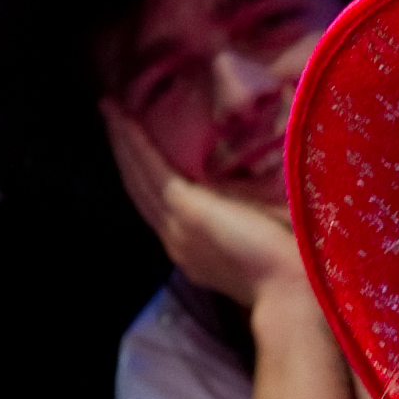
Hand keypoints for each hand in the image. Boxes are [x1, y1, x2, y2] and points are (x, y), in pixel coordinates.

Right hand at [102, 101, 310, 309]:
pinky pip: (151, 168)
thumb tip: (256, 193)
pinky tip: (123, 118)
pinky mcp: (184, 208)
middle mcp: (175, 238)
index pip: (158, 206)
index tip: (137, 151)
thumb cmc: (288, 264)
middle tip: (112, 118)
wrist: (287, 289)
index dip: (145, 177)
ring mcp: (175, 225)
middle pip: (139, 190)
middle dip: (125, 156)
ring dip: (122, 143)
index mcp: (192, 248)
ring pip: (138, 177)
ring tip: (110, 110)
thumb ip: (247, 219)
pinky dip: (135, 143)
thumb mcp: (258, 238)